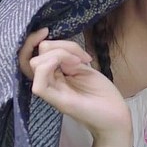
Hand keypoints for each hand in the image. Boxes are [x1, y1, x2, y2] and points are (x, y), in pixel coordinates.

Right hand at [18, 28, 131, 144]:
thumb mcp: (83, 67)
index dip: (32, 41)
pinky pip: (39, 82)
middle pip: (36, 55)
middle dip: (60, 47)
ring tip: (81, 63)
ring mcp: (51, 92)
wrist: (115, 116)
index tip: (46, 30)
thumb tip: (52, 46)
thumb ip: (67, 57)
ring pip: (36, 64)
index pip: (30, 56)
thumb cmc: (102, 93)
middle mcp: (48, 83)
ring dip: (61, 54)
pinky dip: (53, 65)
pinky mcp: (57, 101)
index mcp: (53, 75)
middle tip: (82, 58)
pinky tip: (73, 67)